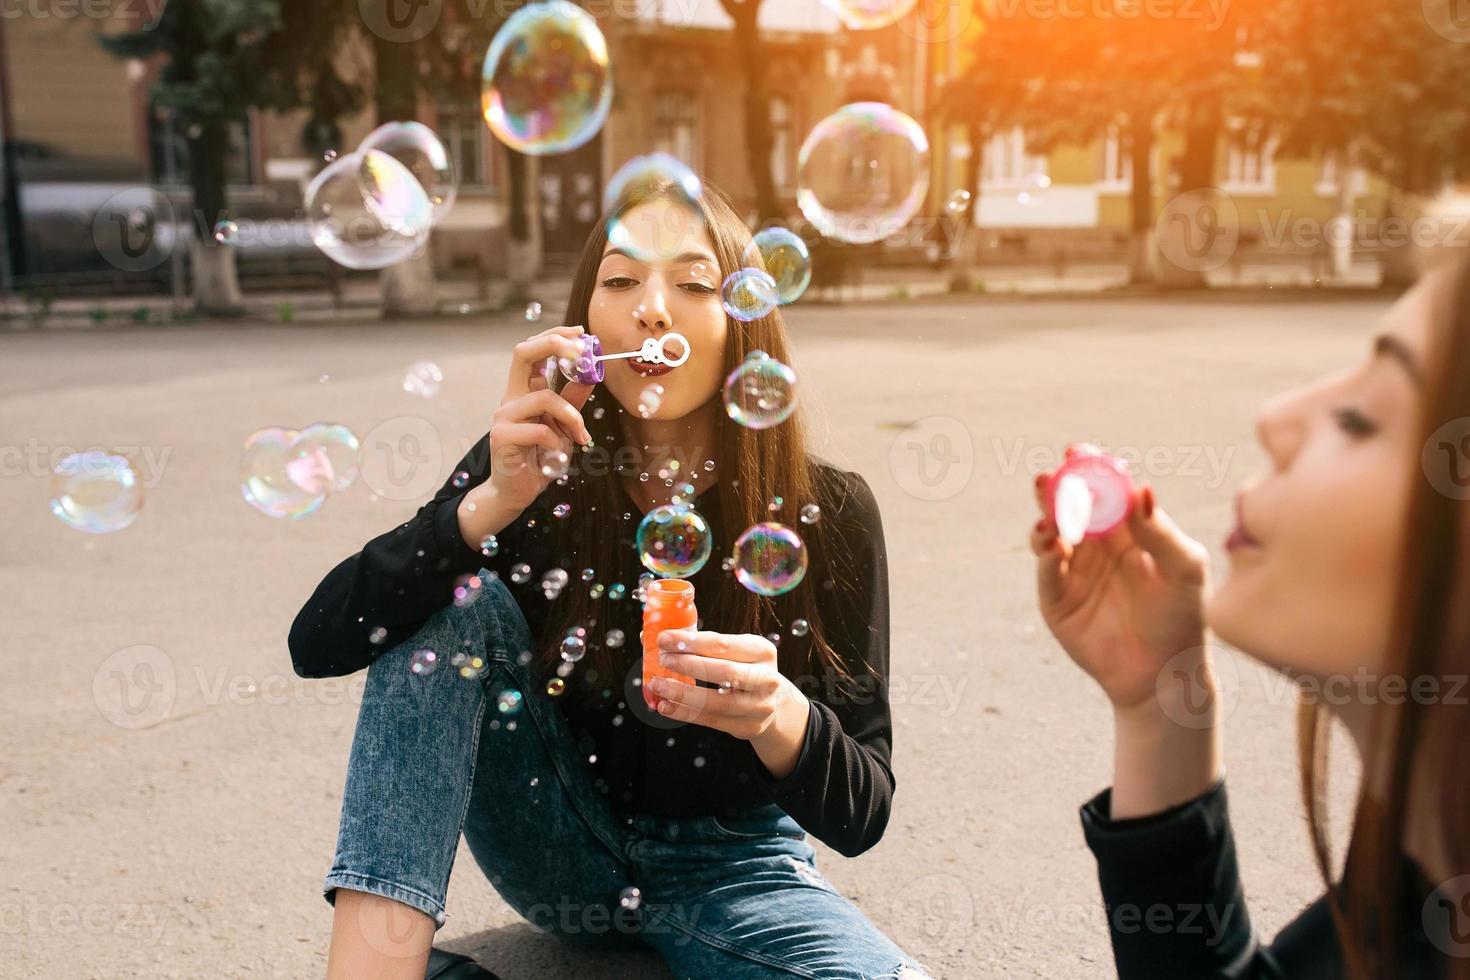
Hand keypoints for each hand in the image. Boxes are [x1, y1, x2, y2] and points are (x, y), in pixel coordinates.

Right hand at [459, 326, 594, 543]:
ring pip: (544, 396)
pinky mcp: (502, 437)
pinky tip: (557, 456)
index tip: (581, 333)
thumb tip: (592, 374)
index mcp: (524, 391)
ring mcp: (503, 415)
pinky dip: (557, 442)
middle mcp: (511, 397)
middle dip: (554, 344)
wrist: (517, 492)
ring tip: (580, 437)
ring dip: (571, 416)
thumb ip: (573, 400)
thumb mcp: (564, 426)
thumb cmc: (540, 457)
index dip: (555, 335)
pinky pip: (541, 430)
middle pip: (522, 352)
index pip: (532, 349)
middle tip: (582, 352)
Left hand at [651, 631, 809, 774]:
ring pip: (717, 702)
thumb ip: (705, 646)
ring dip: (682, 693)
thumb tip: (658, 637)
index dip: (690, 641)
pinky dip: (685, 713)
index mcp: (762, 651)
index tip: (664, 638)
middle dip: (688, 665)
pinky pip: (711, 720)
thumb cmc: (745, 669)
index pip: (723, 644)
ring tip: (657, 684)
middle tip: (662, 660)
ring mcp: (759, 706)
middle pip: (724, 672)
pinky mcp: (748, 727)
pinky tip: (665, 705)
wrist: (774, 702)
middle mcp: (767, 679)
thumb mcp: (738, 652)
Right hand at [1030, 475, 1210, 714]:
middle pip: (1069, 506)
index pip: (1104, 491)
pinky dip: (1046, 554)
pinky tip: (1054, 544)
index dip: (1090, 469)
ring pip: (1051, 533)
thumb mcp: (1183, 569)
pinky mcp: (1056, 599)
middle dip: (1056, 488)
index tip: (1078, 452)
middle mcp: (1096, 544)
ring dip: (1045, 518)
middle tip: (1050, 474)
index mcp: (1128, 529)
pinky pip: (1046, 570)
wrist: (1163, 674)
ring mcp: (1073, 570)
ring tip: (1050, 514)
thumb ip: (1160, 531)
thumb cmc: (1183, 616)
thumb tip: (1142, 489)